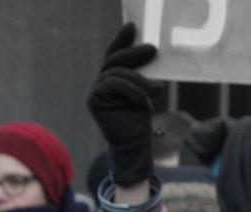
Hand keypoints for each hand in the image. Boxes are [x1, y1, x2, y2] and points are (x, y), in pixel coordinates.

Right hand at [87, 21, 162, 186]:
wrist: (134, 147)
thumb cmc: (140, 122)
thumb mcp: (144, 93)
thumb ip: (140, 75)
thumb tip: (150, 51)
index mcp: (110, 78)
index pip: (114, 54)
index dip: (122, 40)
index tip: (133, 26)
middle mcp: (99, 82)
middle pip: (114, 59)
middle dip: (134, 53)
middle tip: (153, 50)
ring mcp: (94, 91)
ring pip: (116, 72)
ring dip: (139, 79)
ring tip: (157, 90)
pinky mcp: (94, 100)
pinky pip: (112, 84)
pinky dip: (131, 89)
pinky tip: (145, 99)